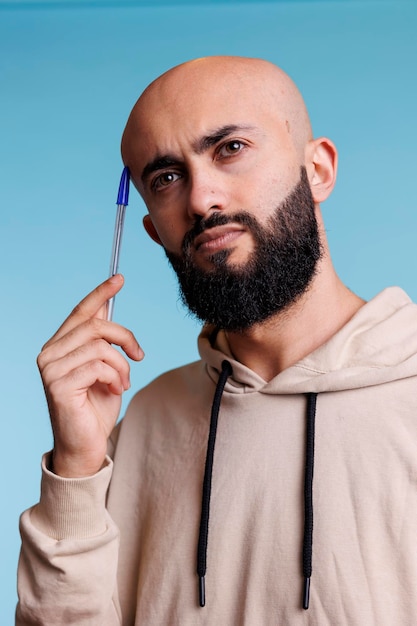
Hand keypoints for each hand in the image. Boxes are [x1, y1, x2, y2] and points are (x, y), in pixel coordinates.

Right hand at [37, 275, 142, 476]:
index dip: (100, 294)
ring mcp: (50, 369)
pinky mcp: (58, 385)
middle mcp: (49, 353)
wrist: (86, 445)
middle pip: (95, 325)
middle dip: (125, 337)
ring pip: (100, 346)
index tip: (119, 278)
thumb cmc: (96, 406)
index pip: (80, 312)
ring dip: (122, 364)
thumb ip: (102, 341)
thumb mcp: (105, 367)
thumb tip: (108, 307)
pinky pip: (98, 365)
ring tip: (123, 381)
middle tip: (138, 355)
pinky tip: (116, 389)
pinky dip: (116, 376)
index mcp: (59, 346)